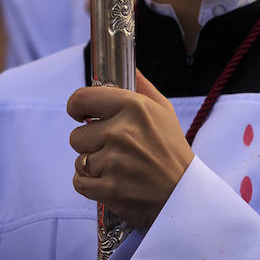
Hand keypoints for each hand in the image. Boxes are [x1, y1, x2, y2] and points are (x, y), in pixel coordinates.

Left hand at [68, 70, 193, 227]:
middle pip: (76, 135)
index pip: (80, 99)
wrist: (183, 193)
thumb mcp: (164, 109)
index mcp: (133, 107)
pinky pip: (79, 182)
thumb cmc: (172, 149)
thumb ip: (141, 85)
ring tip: (118, 167)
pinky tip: (110, 181)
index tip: (81, 115)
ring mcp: (113, 161)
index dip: (76, 108)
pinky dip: (90, 184)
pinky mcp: (109, 188)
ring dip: (93, 166)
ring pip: (79, 161)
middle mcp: (121, 131)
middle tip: (114, 149)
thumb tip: (128, 66)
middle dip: (91, 143)